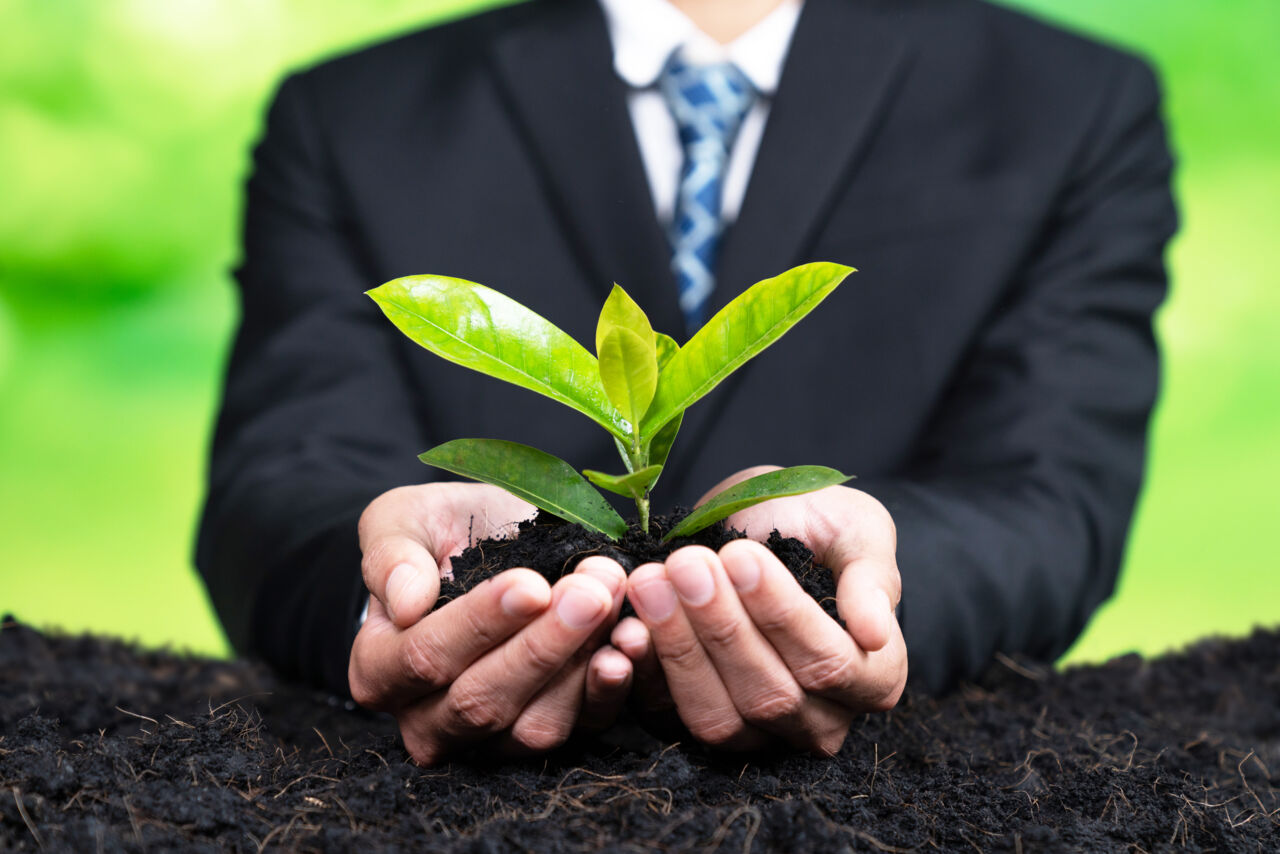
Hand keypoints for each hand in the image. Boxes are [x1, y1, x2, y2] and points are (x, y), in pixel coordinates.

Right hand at [348, 483, 634, 764]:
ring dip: (582, 660)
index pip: (427, 657)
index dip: (481, 623)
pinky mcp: (548, 731)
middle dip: (543, 643)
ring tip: (612, 598)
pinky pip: (583, 727)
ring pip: (536, 724)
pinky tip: (631, 640)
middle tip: (591, 590)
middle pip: (484, 699)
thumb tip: (404, 602)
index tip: (530, 584)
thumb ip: (390, 555)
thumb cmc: (439, 534)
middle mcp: (429, 720)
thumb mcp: (401, 520)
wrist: (493, 543)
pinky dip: (612, 686)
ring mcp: (491, 737)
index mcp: (379, 668)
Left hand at [613, 467, 905, 755]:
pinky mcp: (698, 723)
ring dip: (678, 649)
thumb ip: (872, 576)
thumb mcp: (855, 528)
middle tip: (686, 565)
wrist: (758, 525)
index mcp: (873, 674)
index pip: (830, 664)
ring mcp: (758, 732)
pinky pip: (667, 718)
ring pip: (718, 717)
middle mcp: (820, 719)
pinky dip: (642, 674)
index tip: (740, 556)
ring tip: (652, 584)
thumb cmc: (816, 525)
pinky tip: (626, 627)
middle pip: (770, 695)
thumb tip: (875, 631)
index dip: (782, 615)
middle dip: (721, 626)